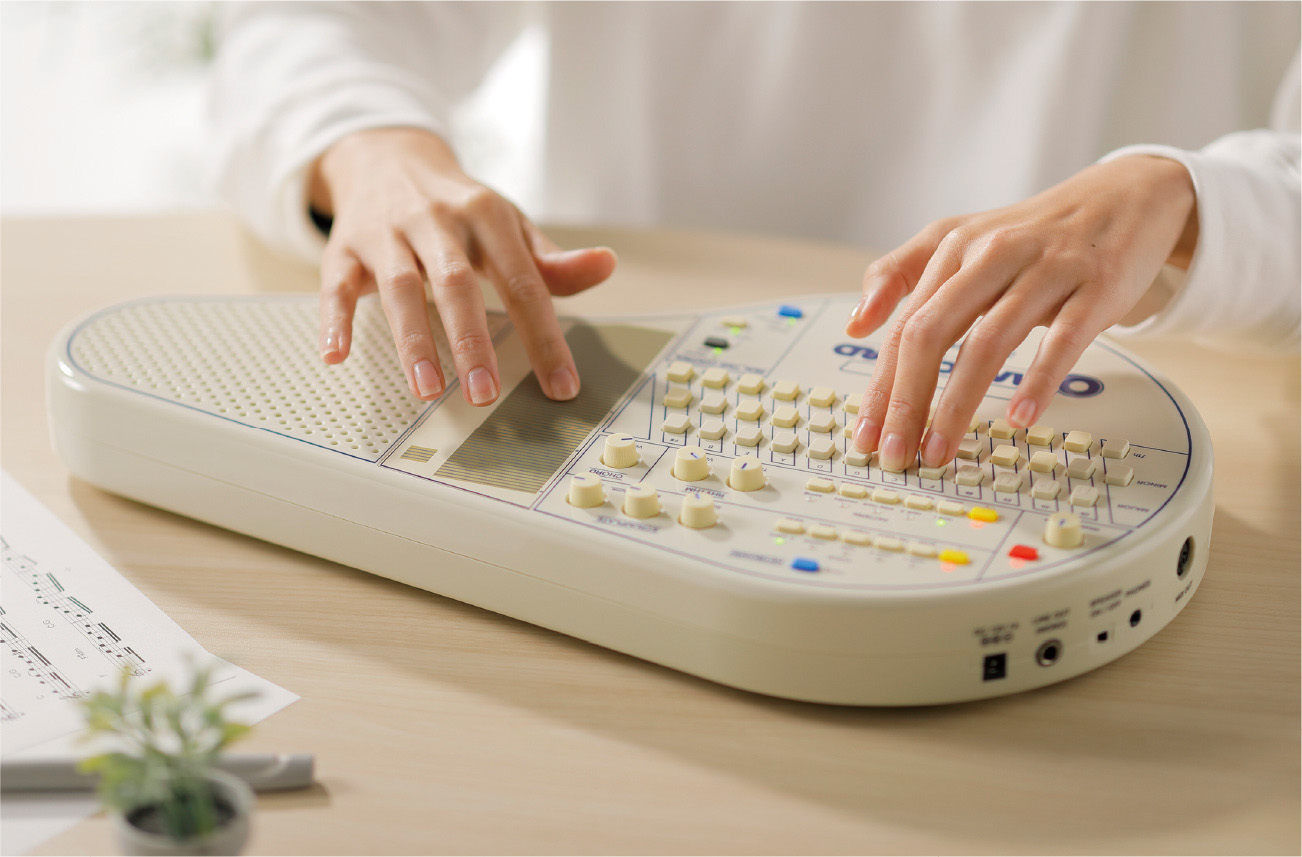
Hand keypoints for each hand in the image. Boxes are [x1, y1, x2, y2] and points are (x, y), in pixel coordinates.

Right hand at [310, 127, 616, 404]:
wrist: (388, 155)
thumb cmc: (458, 206)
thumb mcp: (508, 224)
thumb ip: (552, 260)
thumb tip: (605, 266)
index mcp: (486, 215)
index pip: (522, 282)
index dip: (544, 337)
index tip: (560, 384)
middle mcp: (436, 220)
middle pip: (457, 284)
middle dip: (471, 341)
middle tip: (483, 394)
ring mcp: (386, 232)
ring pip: (398, 287)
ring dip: (412, 340)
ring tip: (428, 388)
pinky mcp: (345, 246)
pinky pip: (335, 284)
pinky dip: (334, 319)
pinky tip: (337, 355)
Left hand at [845, 156, 1198, 470]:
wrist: (1126, 196)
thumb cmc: (1033, 233)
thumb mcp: (960, 238)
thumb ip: (900, 273)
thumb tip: (856, 324)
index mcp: (953, 248)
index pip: (904, 326)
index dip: (882, 387)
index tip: (867, 436)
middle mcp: (992, 255)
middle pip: (932, 333)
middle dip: (908, 401)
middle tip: (898, 455)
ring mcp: (1046, 270)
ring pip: (988, 342)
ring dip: (958, 404)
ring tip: (940, 450)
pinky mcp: (1096, 287)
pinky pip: (1062, 339)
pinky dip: (1038, 380)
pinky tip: (1020, 418)